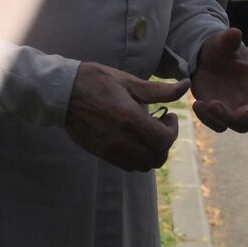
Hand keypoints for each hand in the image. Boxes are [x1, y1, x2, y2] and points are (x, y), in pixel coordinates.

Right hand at [65, 62, 189, 171]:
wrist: (61, 92)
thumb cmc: (96, 81)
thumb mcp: (128, 80)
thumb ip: (158, 90)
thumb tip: (185, 86)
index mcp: (128, 118)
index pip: (164, 140)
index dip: (173, 130)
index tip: (168, 115)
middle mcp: (120, 139)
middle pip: (157, 158)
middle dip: (165, 143)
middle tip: (160, 124)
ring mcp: (109, 149)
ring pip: (143, 166)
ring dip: (151, 152)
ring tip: (146, 132)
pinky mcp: (101, 153)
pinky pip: (127, 166)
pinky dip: (137, 157)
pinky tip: (133, 138)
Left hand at [190, 27, 247, 132]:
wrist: (203, 59)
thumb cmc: (220, 48)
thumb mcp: (222, 42)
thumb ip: (229, 40)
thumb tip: (234, 32)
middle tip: (238, 114)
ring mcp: (238, 109)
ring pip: (240, 125)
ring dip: (226, 119)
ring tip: (209, 104)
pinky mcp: (221, 115)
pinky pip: (219, 125)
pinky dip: (209, 120)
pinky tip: (197, 104)